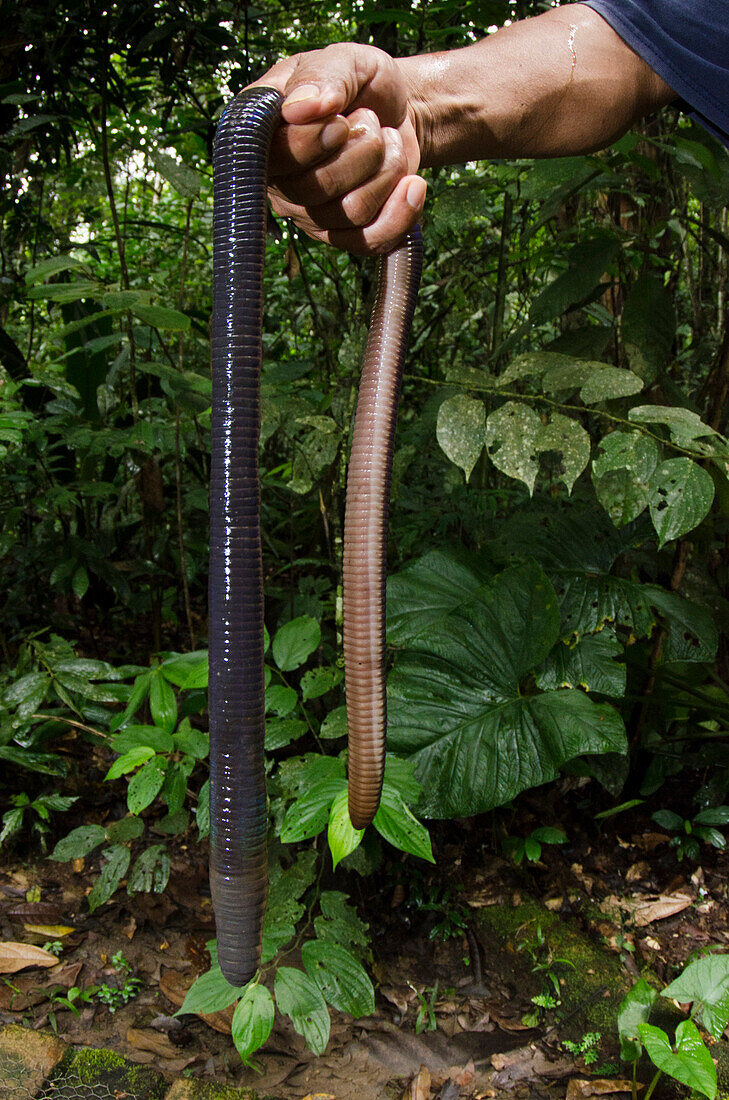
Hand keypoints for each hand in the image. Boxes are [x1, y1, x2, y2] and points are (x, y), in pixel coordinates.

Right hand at [248, 43, 426, 254]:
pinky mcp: (344, 234)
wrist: (396, 110)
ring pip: (352, 212)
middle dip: (363, 150)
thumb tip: (300, 109)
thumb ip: (321, 76)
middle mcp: (279, 182)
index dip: (316, 140)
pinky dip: (402, 212)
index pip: (278, 157)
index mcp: (263, 137)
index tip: (342, 118)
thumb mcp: (345, 61)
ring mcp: (310, 214)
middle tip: (372, 124)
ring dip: (387, 171)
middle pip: (317, 190)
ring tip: (389, 143)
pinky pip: (371, 241)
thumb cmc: (361, 83)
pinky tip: (413, 185)